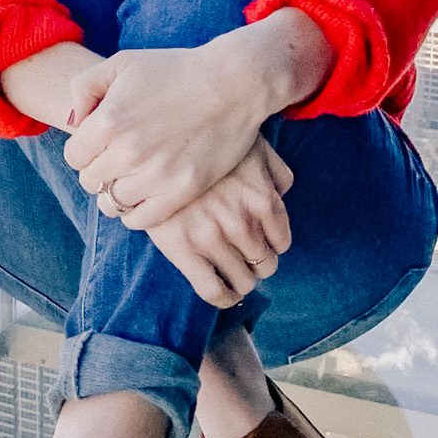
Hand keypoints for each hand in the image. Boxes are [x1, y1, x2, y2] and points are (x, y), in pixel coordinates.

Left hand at [63, 41, 269, 232]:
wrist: (233, 83)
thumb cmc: (175, 69)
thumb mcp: (122, 62)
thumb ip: (84, 86)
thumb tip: (73, 122)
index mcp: (107, 122)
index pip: (73, 157)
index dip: (84, 149)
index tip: (101, 143)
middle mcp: (127, 152)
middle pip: (90, 181)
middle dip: (99, 170)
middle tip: (118, 159)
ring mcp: (155, 175)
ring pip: (112, 203)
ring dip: (116, 192)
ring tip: (131, 177)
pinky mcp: (182, 191)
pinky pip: (141, 219)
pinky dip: (135, 212)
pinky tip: (143, 195)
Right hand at [137, 138, 293, 308]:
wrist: (154, 139)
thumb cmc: (206, 141)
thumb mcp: (253, 146)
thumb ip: (276, 171)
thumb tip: (283, 193)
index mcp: (262, 199)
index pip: (281, 241)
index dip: (272, 245)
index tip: (261, 244)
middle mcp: (242, 221)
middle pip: (265, 264)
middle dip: (258, 263)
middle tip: (245, 258)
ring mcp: (213, 237)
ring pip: (244, 280)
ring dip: (242, 279)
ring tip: (232, 273)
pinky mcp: (184, 248)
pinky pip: (213, 290)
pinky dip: (224, 298)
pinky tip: (224, 293)